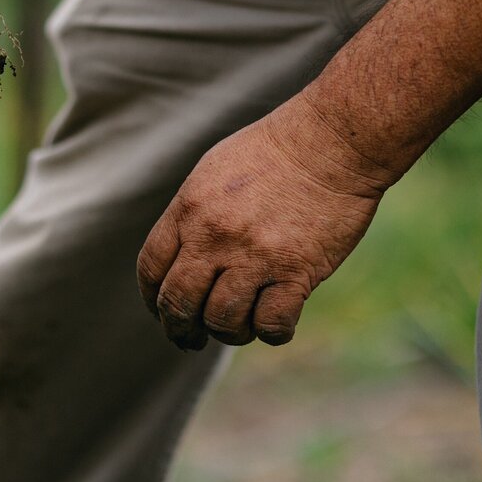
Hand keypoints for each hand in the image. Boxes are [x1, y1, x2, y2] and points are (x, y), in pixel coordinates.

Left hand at [136, 95, 398, 349]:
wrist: (330, 142)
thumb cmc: (273, 152)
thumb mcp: (212, 173)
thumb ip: (191, 215)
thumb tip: (180, 257)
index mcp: (188, 210)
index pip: (151, 269)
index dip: (152, 299)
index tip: (161, 310)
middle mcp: (213, 236)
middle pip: (178, 303)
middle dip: (179, 329)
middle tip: (189, 339)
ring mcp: (254, 256)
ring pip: (222, 320)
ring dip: (227, 333)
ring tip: (238, 328)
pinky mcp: (296, 271)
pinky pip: (271, 324)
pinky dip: (270, 334)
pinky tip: (274, 325)